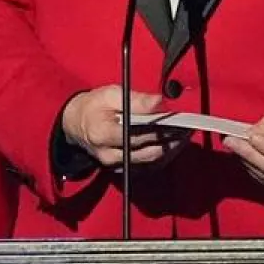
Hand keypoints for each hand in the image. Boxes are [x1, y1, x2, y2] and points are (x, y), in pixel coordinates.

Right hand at [61, 86, 187, 168]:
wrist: (75, 124)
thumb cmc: (93, 106)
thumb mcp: (110, 94)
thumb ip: (135, 99)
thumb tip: (160, 101)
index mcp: (103, 133)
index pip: (137, 135)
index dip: (160, 129)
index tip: (178, 121)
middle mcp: (109, 154)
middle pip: (147, 150)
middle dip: (170, 140)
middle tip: (188, 128)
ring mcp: (115, 165)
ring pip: (149, 160)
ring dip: (170, 149)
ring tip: (185, 135)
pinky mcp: (121, 169)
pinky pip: (146, 165)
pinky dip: (162, 155)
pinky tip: (174, 144)